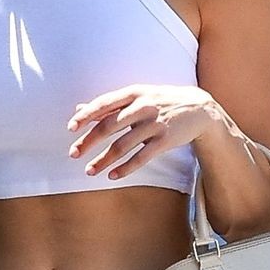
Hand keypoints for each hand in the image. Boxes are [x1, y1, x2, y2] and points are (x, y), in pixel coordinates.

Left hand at [67, 84, 221, 180]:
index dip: (86, 116)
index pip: (104, 104)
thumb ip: (109, 104)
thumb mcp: (137, 96)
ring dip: (104, 160)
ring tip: (89, 171)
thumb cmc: (161, 102)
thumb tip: (79, 109)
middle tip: (73, 154)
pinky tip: (112, 176)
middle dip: (89, 141)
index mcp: (133, 93)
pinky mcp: (166, 140)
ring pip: (123, 145)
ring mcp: (155, 124)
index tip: (70, 129)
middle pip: (109, 126)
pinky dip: (126, 168)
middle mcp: (143, 106)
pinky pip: (142, 157)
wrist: (199, 108)